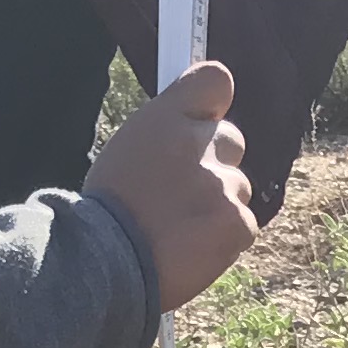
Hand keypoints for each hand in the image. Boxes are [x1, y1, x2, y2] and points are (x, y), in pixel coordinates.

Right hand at [86, 62, 256, 310]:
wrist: (104, 265)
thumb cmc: (109, 211)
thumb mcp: (126, 149)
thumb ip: (166, 129)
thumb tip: (195, 122)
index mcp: (167, 118)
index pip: (215, 81)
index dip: (212, 102)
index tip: (204, 118)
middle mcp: (200, 143)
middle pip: (231, 141)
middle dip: (214, 164)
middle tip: (179, 194)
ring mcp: (224, 185)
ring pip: (237, 189)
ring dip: (217, 206)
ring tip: (177, 229)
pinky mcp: (237, 223)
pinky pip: (243, 226)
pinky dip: (223, 240)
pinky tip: (190, 249)